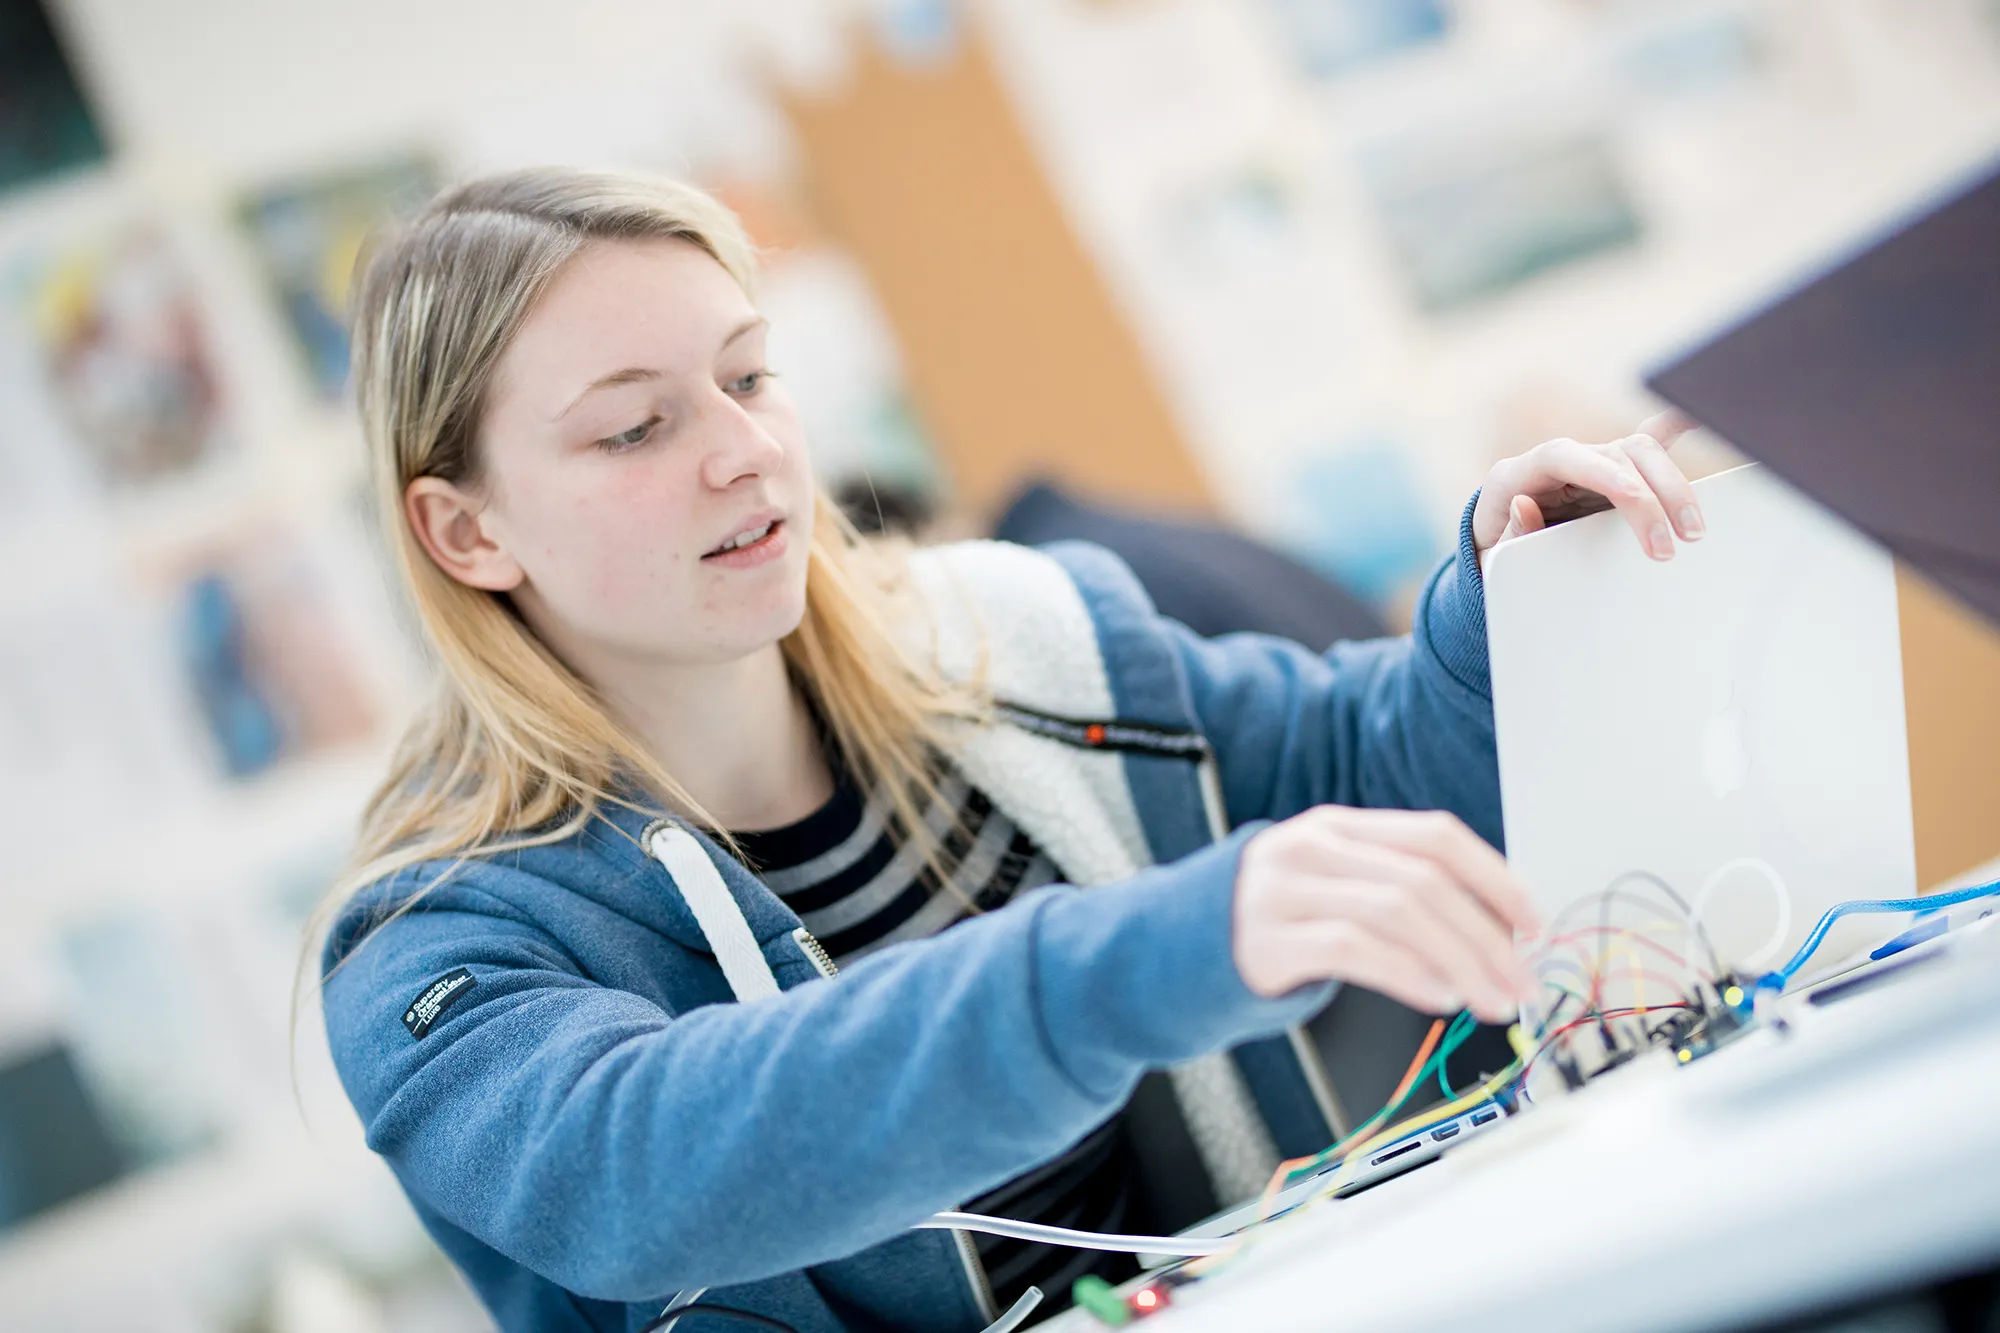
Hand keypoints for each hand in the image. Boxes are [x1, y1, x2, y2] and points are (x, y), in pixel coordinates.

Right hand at [1231, 806, 1541, 1021]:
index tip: (1534, 925)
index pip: (1435, 836)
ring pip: (1398, 913)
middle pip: (1424, 880)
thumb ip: (1399, 890)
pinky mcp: (1267, 939)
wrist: (1174, 948)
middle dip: (1488, 937)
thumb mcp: (1335, 886)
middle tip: (1522, 984)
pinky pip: (1356, 950)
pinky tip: (1437, 996)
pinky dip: (1410, 975)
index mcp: (1340, 825)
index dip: (1495, 879)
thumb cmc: (1277, 923)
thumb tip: (1498, 932)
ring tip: (1491, 1001)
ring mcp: (1285, 890)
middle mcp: (1312, 847)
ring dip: (1461, 962)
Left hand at [1473, 411, 1702, 561]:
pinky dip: (1676, 429)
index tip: (1635, 498)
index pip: (1564, 457)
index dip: (1604, 473)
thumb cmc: (1495, 553)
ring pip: (1642, 453)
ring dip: (1674, 488)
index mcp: (1518, 473)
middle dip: (1651, 496)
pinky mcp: (1612, 472)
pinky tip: (1702, 418)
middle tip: (1667, 546)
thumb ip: (1508, 535)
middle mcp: (1559, 459)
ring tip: (1692, 531)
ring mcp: (1589, 462)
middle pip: (1616, 455)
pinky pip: (1647, 443)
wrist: (1496, 551)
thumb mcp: (1492, 555)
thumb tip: (1524, 505)